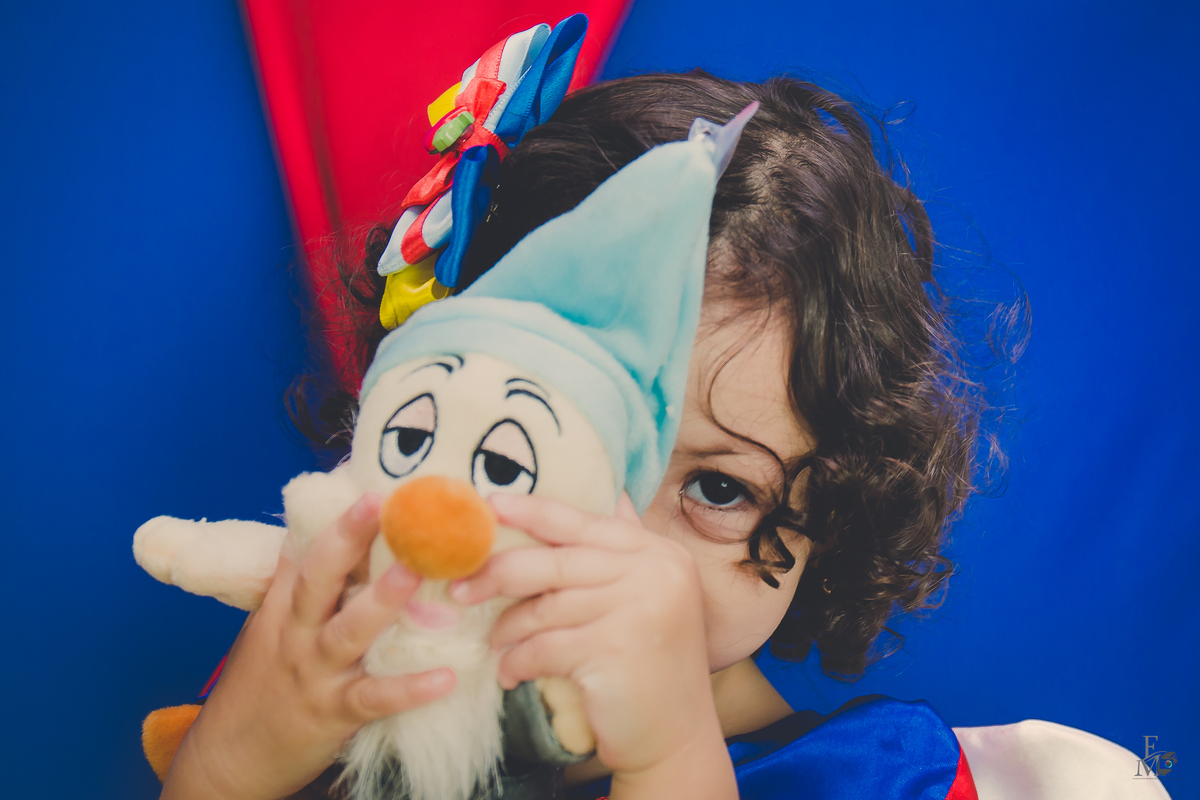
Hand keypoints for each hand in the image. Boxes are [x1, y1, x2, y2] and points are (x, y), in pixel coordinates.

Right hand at [161, 493, 455, 799]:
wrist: (228, 760)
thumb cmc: (261, 685)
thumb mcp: (271, 627)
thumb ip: (301, 583)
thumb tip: (328, 527)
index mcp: (283, 607)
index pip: (303, 550)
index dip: (330, 513)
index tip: (364, 477)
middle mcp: (296, 633)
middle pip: (318, 577)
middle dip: (348, 537)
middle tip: (382, 502)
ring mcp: (315, 673)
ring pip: (348, 631)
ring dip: (382, 601)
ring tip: (417, 572)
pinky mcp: (333, 714)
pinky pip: (374, 698)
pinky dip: (409, 689)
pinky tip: (445, 677)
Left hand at [450, 493, 735, 798]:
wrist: (676, 736)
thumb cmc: (649, 665)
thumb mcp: (648, 596)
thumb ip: (624, 551)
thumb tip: (613, 492)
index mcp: (658, 552)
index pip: (583, 522)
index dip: (532, 512)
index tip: (489, 508)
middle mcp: (654, 572)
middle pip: (554, 562)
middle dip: (498, 573)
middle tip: (460, 588)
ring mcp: (637, 609)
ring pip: (544, 607)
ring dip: (508, 628)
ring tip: (495, 643)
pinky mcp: (614, 651)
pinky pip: (543, 647)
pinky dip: (518, 660)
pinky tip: (511, 673)